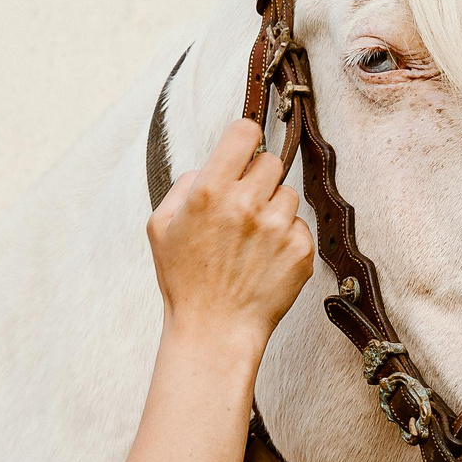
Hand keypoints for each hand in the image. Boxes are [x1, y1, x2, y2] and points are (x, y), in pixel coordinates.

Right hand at [147, 117, 312, 346]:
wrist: (215, 329)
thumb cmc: (186, 281)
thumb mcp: (160, 227)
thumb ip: (184, 185)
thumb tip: (210, 164)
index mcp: (210, 191)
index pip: (245, 132)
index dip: (246, 138)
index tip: (245, 150)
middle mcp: (246, 204)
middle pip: (271, 162)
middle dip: (258, 180)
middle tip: (243, 208)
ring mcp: (277, 227)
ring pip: (288, 194)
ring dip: (274, 210)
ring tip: (252, 240)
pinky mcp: (300, 250)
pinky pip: (301, 225)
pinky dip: (287, 238)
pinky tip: (265, 259)